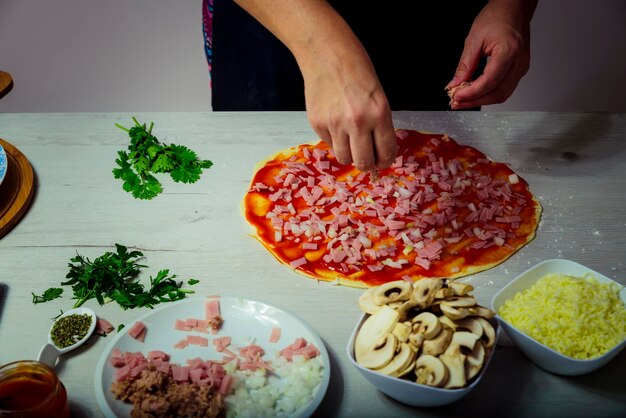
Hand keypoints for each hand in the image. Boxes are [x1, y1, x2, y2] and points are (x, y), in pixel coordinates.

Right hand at [231, 0, 396, 169]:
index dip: (385, 161)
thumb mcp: (378, 96)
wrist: (326, 54)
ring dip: (349, 154)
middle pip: (363, 162)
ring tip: (350, 141)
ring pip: (344, 157)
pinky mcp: (317, 124)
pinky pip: (329, 143)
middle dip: (367, 164)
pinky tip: (335, 122)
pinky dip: (334, 139)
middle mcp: (357, 122)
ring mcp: (335, 124)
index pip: (386, 151)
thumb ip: (379, 124)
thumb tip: (377, 152)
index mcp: (379, 113)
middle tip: (367, 159)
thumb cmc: (356, 70)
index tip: (383, 161)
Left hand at [446, 0, 535, 108]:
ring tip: (464, 100)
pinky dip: (489, 94)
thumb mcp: (474, 40)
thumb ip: (465, 66)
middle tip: (457, 102)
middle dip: (475, 101)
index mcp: (509, 51)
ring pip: (502, 94)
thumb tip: (455, 85)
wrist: (512, 10)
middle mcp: (519, 62)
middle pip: (498, 93)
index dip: (472, 93)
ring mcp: (522, 67)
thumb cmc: (497, 18)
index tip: (456, 96)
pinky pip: (505, 88)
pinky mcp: (519, 70)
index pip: (490, 81)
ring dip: (481, 100)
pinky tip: (475, 93)